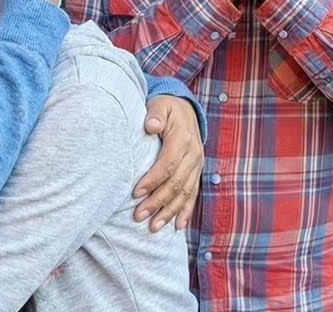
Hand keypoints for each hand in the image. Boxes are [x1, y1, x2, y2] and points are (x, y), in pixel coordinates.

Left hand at [133, 95, 203, 231]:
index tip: (136, 193)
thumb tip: (150, 126)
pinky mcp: (196, 173)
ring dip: (169, 212)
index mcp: (183, 139)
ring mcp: (196, 166)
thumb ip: (154, 115)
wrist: (186, 109)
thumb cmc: (166, 108)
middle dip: (157, 202)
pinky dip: (185, 211)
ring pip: (184, 193)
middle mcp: (193, 155)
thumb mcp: (160, 105)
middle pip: (175, 183)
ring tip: (153, 227)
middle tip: (138, 216)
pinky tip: (177, 226)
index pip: (167, 164)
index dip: (152, 180)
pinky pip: (193, 194)